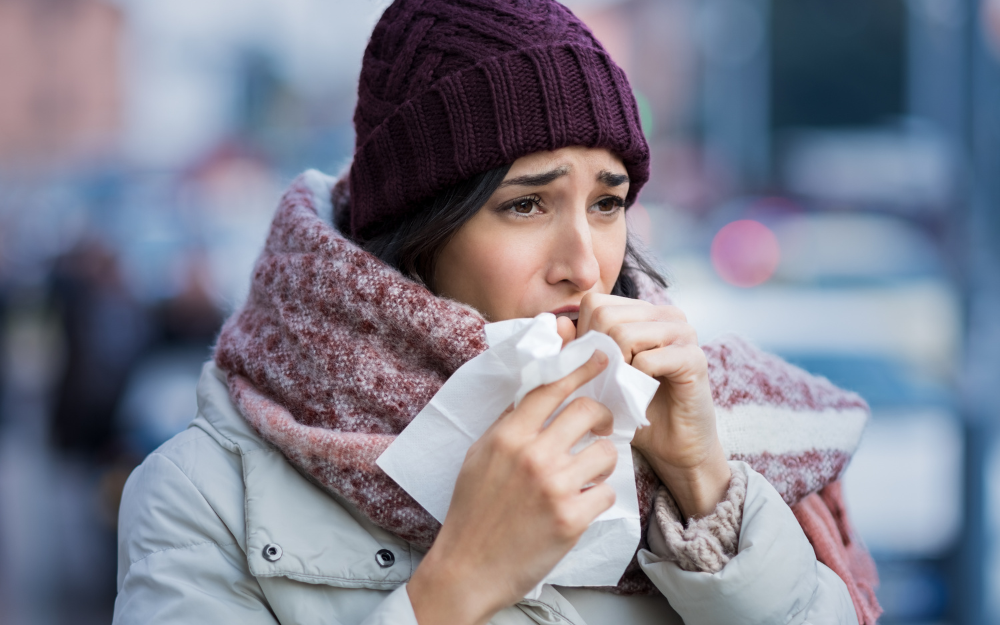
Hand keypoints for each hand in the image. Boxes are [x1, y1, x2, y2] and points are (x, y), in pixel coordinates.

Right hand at [408, 352, 617, 624]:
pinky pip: (606, 493)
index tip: (601, 358)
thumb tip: (537, 393)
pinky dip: (598, 498)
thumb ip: (508, 423)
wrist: (468, 568)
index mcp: (508, 436)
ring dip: (602, 462)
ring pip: (605, 453)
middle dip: (602, 418)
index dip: (580, 369)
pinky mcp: (571, 519)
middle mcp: (532, 455)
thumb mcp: (479, 456)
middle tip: (600, 428)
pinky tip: (582, 505)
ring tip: (588, 474)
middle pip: (588, 412)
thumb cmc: (472, 511)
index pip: (551, 389)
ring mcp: (554, 487)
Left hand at [576, 293, 730, 519]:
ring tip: (625, 387)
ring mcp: (684, 332)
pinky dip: (635, 382)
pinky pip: (646, 360)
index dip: (585, 337)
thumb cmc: (633, 408)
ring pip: (623, 334)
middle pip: (606, 316)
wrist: (673, 446)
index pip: (595, 302)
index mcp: (643, 311)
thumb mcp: (597, 375)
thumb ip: (577, 349)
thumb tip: (560, 323)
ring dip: (615, 370)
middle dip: (598, 354)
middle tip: (611, 381)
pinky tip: (643, 394)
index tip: (596, 366)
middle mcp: (666, 314)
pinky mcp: (694, 357)